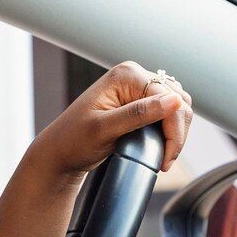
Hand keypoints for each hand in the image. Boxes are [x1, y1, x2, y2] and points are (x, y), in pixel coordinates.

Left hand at [30, 61, 193, 175]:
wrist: (59, 153)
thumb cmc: (74, 140)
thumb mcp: (104, 129)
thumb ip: (139, 114)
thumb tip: (175, 101)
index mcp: (126, 75)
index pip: (169, 98)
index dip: (174, 131)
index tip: (167, 159)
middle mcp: (134, 76)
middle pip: (178, 100)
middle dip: (177, 133)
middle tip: (165, 161)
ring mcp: (137, 89)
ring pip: (176, 107)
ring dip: (175, 133)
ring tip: (163, 157)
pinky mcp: (138, 102)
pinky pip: (167, 112)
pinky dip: (169, 130)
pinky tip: (161, 147)